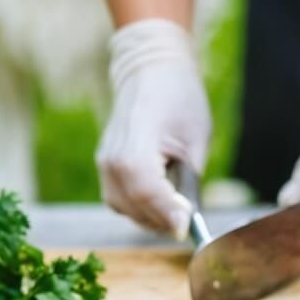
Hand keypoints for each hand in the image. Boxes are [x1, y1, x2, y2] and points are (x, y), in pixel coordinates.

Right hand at [96, 19, 211, 235]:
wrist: (149, 70)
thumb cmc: (178, 97)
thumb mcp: (195, 139)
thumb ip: (189, 181)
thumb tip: (188, 219)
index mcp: (135, 142)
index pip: (147, 190)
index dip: (167, 213)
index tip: (187, 228)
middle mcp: (112, 157)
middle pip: (134, 205)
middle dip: (163, 219)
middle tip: (189, 222)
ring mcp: (104, 163)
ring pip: (125, 208)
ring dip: (152, 217)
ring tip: (177, 209)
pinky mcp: (105, 168)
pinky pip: (120, 201)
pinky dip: (140, 208)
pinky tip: (161, 201)